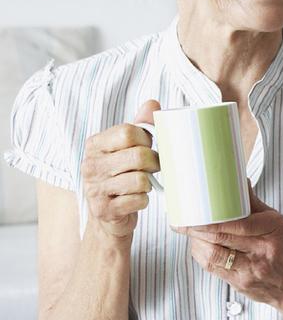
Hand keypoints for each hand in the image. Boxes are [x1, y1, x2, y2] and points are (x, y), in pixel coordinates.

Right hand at [81, 100, 160, 237]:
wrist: (110, 216)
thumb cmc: (122, 176)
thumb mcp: (128, 148)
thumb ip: (139, 125)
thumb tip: (152, 103)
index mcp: (95, 145)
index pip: (129, 132)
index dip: (147, 139)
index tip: (148, 146)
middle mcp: (90, 165)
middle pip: (138, 156)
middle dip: (154, 163)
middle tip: (153, 168)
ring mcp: (95, 189)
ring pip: (140, 180)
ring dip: (149, 183)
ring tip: (143, 184)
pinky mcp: (104, 210)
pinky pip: (138, 200)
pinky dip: (144, 200)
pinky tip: (136, 199)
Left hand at [175, 183, 282, 307]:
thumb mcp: (277, 224)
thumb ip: (255, 206)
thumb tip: (239, 182)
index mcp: (273, 229)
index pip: (238, 223)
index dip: (212, 221)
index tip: (195, 214)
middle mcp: (263, 250)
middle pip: (222, 239)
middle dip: (198, 230)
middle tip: (183, 223)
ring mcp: (252, 269)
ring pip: (215, 256)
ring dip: (197, 244)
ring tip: (190, 235)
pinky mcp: (241, 284)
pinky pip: (215, 269)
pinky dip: (203, 257)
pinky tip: (200, 249)